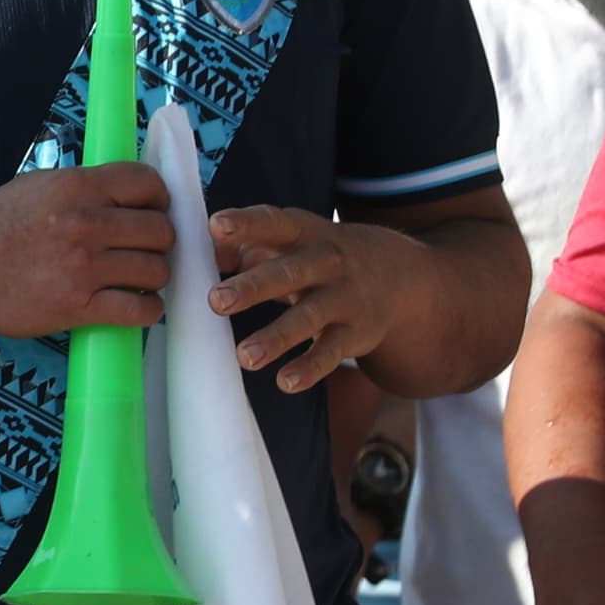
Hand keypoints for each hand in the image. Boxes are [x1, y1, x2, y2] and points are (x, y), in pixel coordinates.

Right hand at [0, 164, 170, 342]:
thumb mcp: (39, 185)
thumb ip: (85, 187)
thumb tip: (131, 193)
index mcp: (76, 186)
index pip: (148, 184)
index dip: (159, 199)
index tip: (152, 212)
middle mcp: (85, 223)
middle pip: (160, 230)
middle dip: (159, 241)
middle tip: (145, 249)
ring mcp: (83, 267)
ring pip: (157, 270)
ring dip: (154, 276)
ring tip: (139, 278)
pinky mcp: (78, 306)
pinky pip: (140, 310)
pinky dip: (148, 310)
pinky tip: (137, 305)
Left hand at [206, 209, 407, 394]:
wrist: (398, 273)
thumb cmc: (318, 254)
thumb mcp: (291, 240)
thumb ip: (246, 245)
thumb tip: (207, 255)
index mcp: (304, 232)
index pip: (274, 223)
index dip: (246, 223)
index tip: (215, 226)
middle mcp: (326, 262)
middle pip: (288, 273)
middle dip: (253, 287)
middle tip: (215, 301)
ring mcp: (343, 298)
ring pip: (308, 317)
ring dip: (276, 337)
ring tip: (245, 356)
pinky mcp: (355, 333)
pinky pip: (331, 352)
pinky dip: (310, 368)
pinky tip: (285, 382)